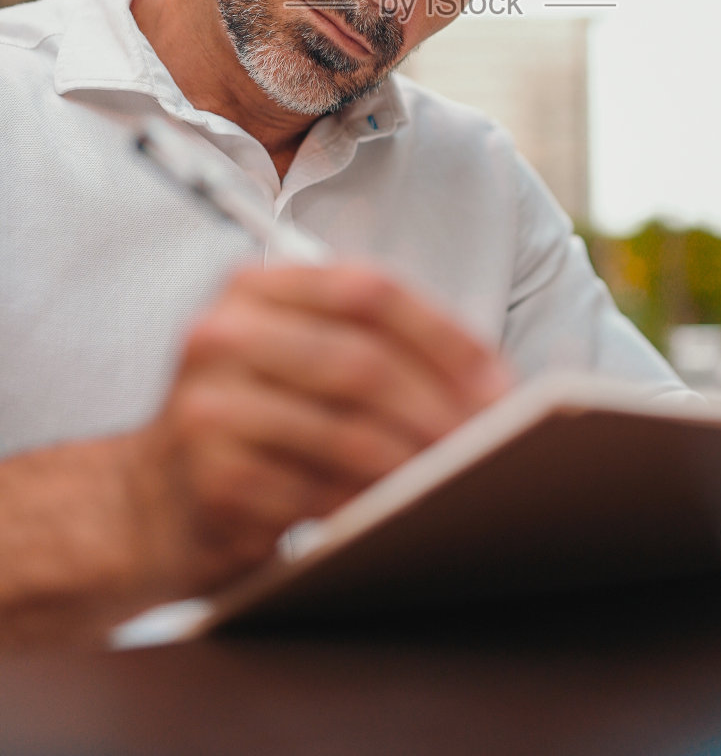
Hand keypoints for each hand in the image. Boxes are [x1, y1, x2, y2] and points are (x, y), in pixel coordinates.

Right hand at [131, 261, 511, 594]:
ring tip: (457, 479)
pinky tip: (395, 514)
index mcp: (254, 287)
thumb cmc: (249, 423)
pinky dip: (367, 505)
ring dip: (414, 463)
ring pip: (345, 432)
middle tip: (491, 443)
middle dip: (440, 408)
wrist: (141, 503)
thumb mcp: (292, 357)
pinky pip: (315, 492)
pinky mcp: (209, 478)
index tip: (498, 383)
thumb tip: (488, 385)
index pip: (369, 289)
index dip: (445, 336)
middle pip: (362, 361)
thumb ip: (369, 346)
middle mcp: (223, 333)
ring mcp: (209, 406)